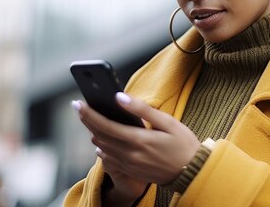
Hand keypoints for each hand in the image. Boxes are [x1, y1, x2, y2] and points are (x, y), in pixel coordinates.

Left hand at [72, 93, 200, 195]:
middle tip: (78, 108)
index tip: (78, 104)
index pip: (105, 126)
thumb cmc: (183, 144)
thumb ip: (142, 110)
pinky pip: (109, 159)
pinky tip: (102, 140)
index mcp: (138, 140)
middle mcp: (130, 155)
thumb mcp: (168, 122)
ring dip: (93, 133)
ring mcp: (129, 165)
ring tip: (89, 120)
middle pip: (99, 136)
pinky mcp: (131, 171)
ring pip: (102, 148)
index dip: (89, 114)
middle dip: (87, 121)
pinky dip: (102, 147)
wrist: (192, 172)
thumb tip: (120, 97)